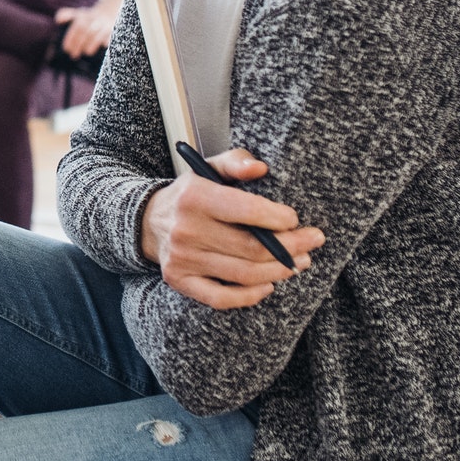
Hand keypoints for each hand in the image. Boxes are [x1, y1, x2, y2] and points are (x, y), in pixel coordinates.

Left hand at [53, 0, 117, 57]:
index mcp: (85, 17)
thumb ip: (66, 15)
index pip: (77, 27)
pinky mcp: (115, 30)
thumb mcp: (78, 13)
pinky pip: (111, 36)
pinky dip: (107, 41)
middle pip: (87, 31)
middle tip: (73, 55)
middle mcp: (95, 20)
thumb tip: (58, 20)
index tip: (66, 49)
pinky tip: (103, 47)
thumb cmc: (90, 17)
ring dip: (92, 44)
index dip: (71, 38)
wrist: (110, 10)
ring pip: (98, 33)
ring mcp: (105, 25)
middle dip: (79, 43)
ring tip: (86, 52)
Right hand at [138, 149, 324, 309]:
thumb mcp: (208, 168)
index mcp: (195, 196)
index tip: (296, 220)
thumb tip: (260, 169)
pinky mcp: (180, 280)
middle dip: (292, 247)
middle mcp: (187, 229)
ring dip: (279, 271)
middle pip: (252, 248)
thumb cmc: (190, 194)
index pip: (247, 211)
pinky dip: (250, 296)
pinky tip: (268, 285)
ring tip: (298, 262)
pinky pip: (222, 298)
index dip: (279, 218)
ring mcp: (182, 258)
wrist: (147, 221)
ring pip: (244, 274)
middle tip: (312, 242)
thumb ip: (236, 162)